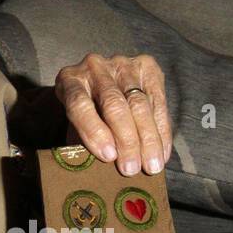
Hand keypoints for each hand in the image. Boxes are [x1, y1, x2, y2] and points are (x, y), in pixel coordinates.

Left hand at [54, 53, 173, 174]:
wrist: (101, 87)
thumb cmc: (86, 116)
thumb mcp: (76, 128)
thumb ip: (85, 142)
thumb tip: (106, 167)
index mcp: (69, 80)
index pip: (79, 104)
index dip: (94, 131)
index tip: (108, 157)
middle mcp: (94, 66)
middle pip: (113, 104)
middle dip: (126, 140)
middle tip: (132, 168)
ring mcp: (121, 63)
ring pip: (139, 103)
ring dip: (148, 139)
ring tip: (152, 166)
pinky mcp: (146, 66)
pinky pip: (158, 101)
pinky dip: (162, 130)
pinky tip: (163, 153)